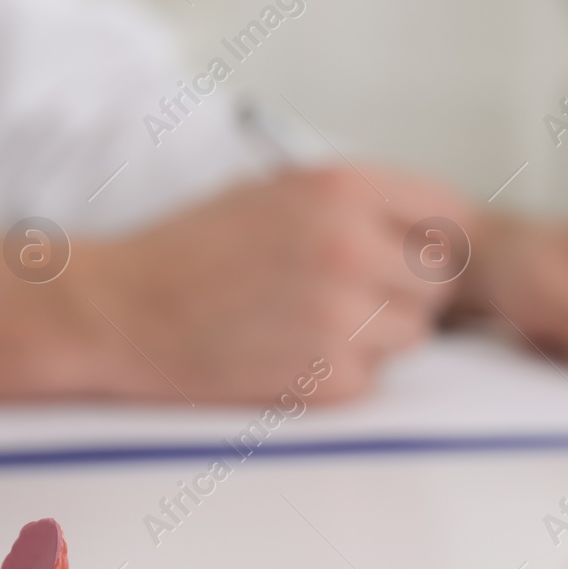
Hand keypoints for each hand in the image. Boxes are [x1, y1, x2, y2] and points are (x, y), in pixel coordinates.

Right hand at [0, 167, 470, 402]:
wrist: (119, 310)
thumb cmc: (191, 251)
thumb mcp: (277, 192)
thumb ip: (356, 204)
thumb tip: (431, 234)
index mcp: (340, 188)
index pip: (448, 214)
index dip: (431, 240)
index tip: (409, 255)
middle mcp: (350, 248)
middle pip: (438, 280)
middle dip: (404, 290)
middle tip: (347, 296)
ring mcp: (340, 316)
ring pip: (410, 335)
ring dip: (373, 336)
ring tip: (305, 323)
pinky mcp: (324, 378)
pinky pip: (371, 380)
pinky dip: (338, 376)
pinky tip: (285, 355)